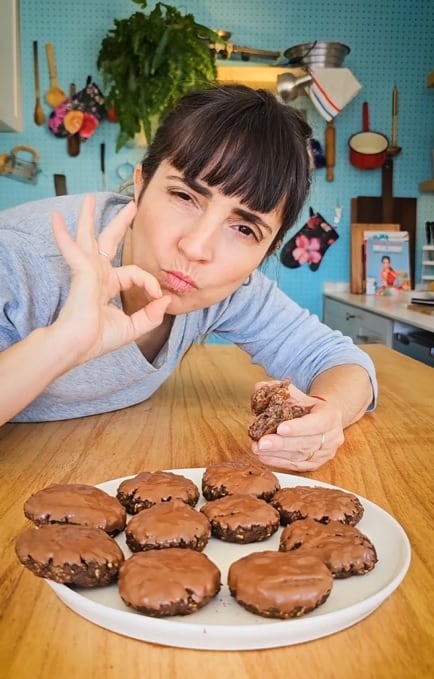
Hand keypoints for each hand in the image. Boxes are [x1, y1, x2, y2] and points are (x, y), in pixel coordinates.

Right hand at [49, 194, 170, 366]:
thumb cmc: (98, 339)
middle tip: (131, 206)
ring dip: (89, 218)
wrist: (77, 345)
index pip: (135, 274)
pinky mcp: (81, 270)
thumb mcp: (133, 327)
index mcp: (108, 286)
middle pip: (109, 242)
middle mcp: (97, 275)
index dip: (150, 282)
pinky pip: (73, 248)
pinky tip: (56, 218)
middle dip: (120, 223)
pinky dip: (64, 234)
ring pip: (89, 237)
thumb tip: (167, 300)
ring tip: (88, 199)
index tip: (158, 297)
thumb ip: (151, 315)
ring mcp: (88, 271)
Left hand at [250, 382, 344, 470]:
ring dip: (276, 454)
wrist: (325, 418)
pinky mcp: (316, 464)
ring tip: (257, 448)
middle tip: (262, 443)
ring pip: (300, 456)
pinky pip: (296, 466)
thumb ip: (279, 390)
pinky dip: (278, 461)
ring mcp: (325, 453)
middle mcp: (332, 437)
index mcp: (331, 416)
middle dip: (281, 444)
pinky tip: (264, 456)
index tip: (280, 428)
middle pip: (305, 443)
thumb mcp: (299, 394)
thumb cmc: (309, 406)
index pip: (317, 423)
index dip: (299, 427)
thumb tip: (259, 387)